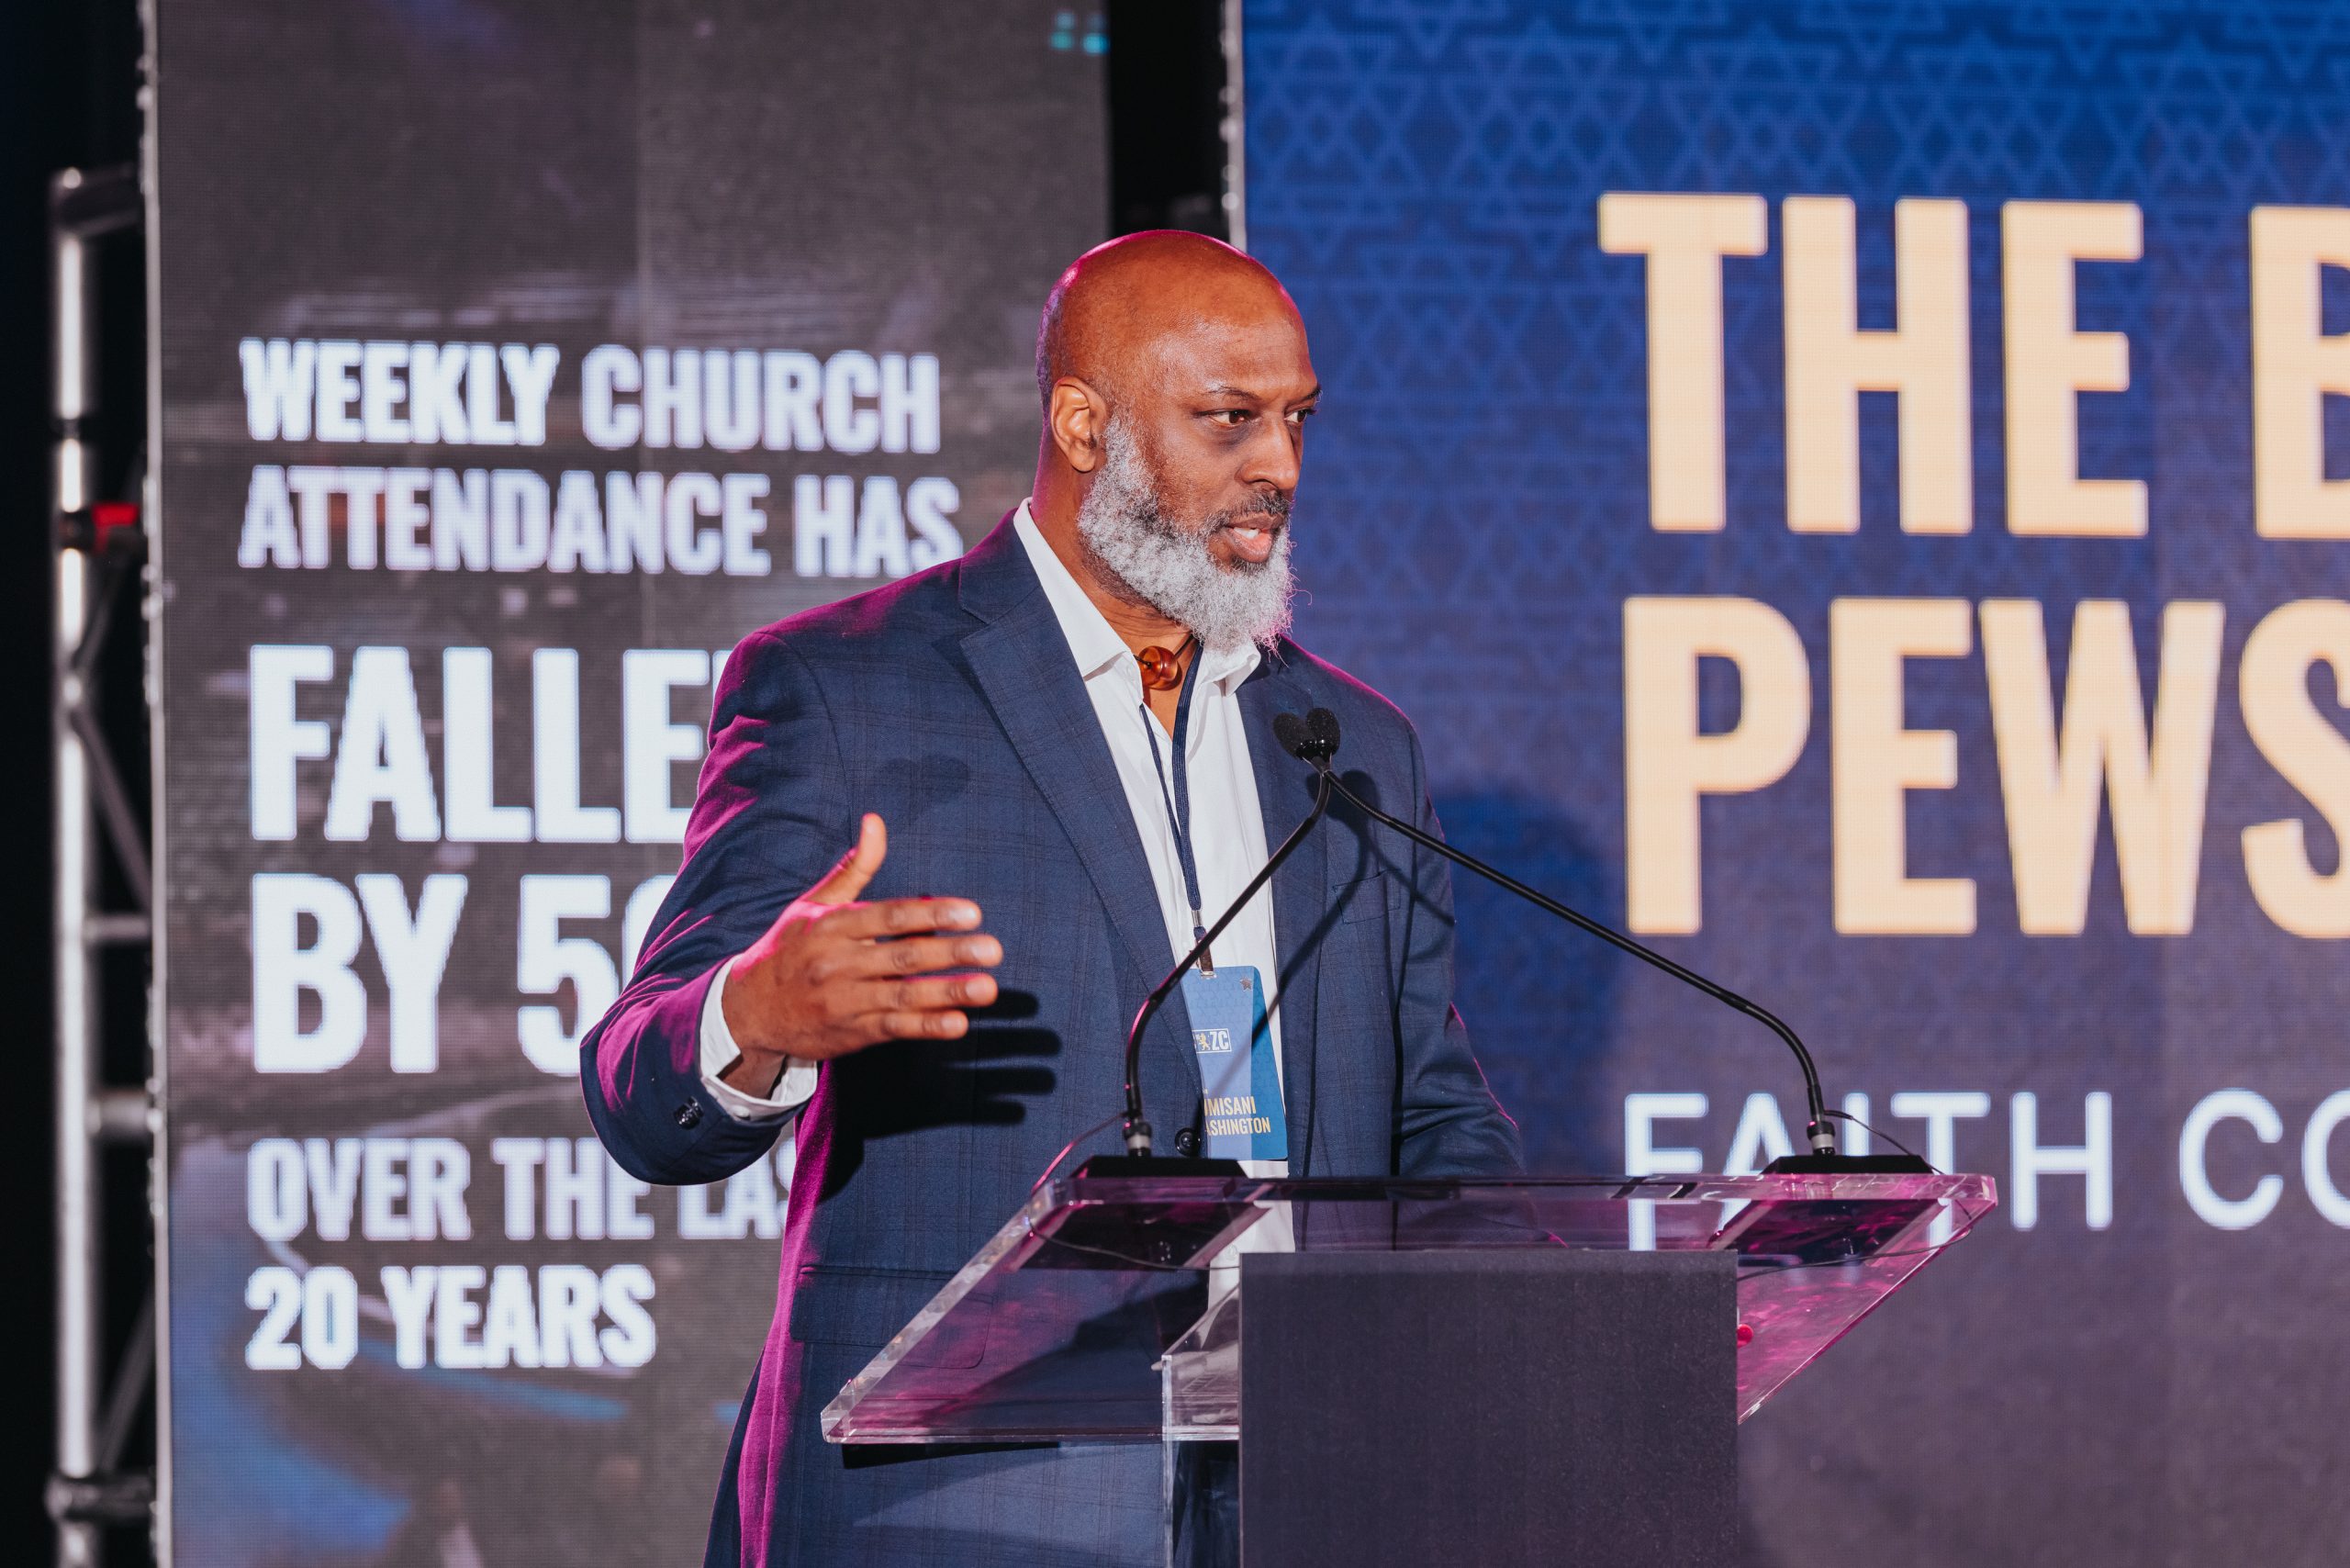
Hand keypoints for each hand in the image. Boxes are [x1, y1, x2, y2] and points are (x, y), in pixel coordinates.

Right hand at [718, 814, 999, 1089]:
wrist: (748, 1010)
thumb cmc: (791, 947)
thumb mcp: (814, 905)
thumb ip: (854, 868)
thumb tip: (876, 820)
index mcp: (832, 926)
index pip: (889, 916)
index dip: (931, 914)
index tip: (972, 913)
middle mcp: (837, 963)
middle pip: (901, 957)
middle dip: (950, 953)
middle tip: (993, 949)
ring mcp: (843, 1000)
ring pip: (902, 996)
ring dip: (947, 993)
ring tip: (986, 988)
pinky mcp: (849, 1033)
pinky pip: (893, 1030)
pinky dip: (925, 1027)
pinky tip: (958, 1023)